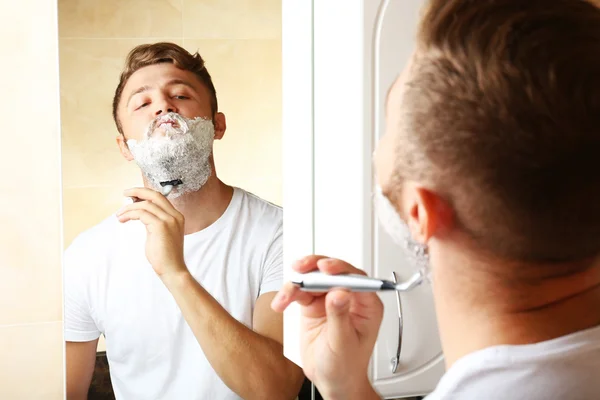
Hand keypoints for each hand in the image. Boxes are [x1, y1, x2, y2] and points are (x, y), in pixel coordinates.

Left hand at [116, 187, 186, 279]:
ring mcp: (169, 220)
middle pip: (155, 195)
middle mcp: (175, 216)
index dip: (145, 194)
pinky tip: (123, 219)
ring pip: (145, 204)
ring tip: (119, 215)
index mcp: (177, 216)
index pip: (160, 197)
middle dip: (138, 191)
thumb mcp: (160, 234)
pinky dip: (130, 214)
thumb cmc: (165, 255)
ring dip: (129, 207)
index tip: (133, 196)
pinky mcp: (161, 226)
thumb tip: (139, 212)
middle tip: (125, 193)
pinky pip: (141, 213)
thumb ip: (153, 221)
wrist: (172, 269)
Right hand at [271, 256, 383, 399]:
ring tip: (286, 295)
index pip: (356, 278)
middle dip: (315, 267)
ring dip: (297, 283)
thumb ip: (340, 317)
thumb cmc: (346, 366)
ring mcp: (329, 300)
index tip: (325, 268)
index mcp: (366, 306)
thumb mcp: (344, 344)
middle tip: (302, 268)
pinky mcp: (313, 305)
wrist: (331, 380)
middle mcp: (348, 298)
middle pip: (333, 272)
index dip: (340, 269)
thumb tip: (339, 293)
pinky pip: (300, 292)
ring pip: (314, 278)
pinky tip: (281, 303)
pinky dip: (289, 294)